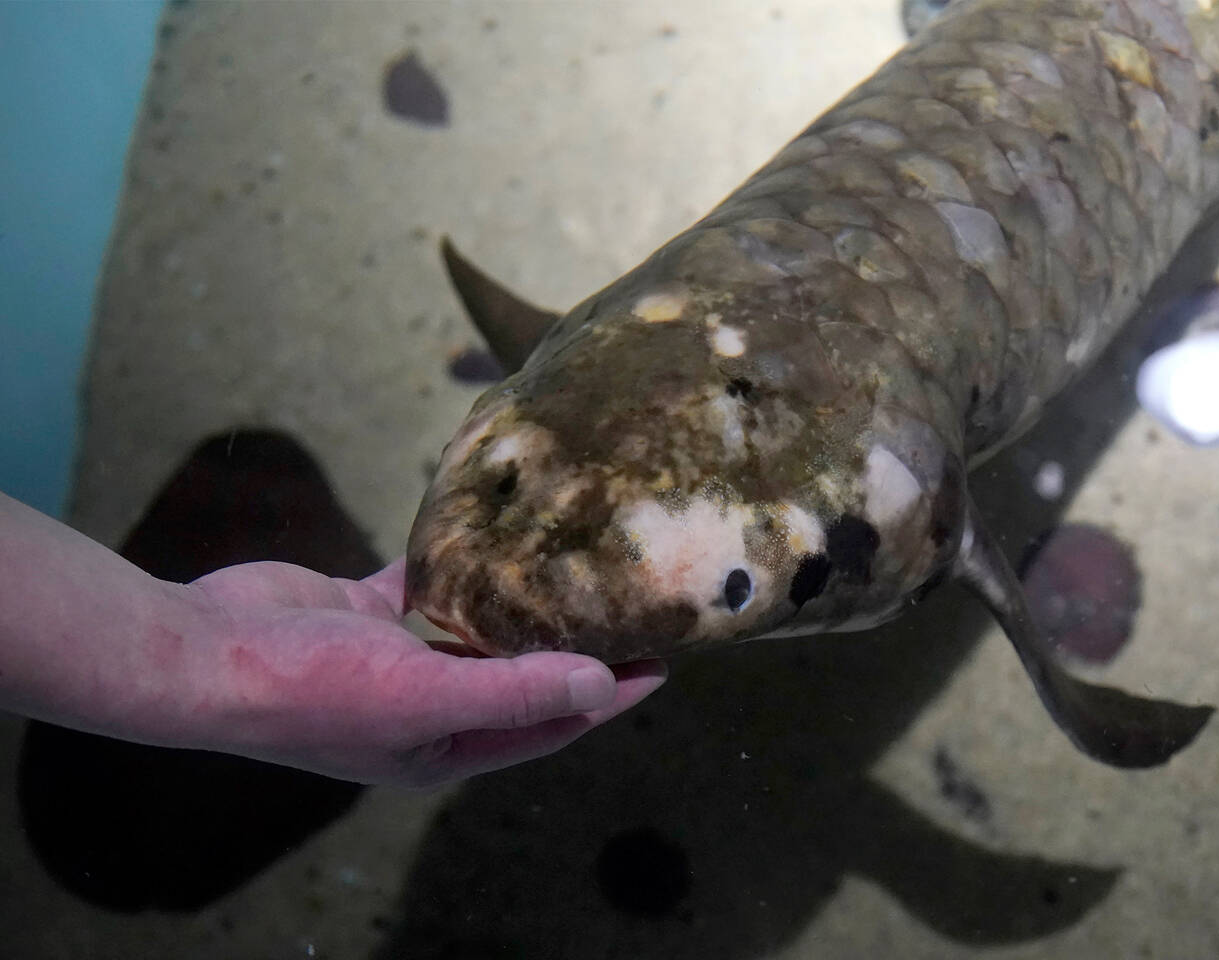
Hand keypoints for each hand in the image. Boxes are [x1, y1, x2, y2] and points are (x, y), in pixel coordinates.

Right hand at [184, 558, 666, 787]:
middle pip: (518, 676)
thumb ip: (512, 694)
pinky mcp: (363, 614)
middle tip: (627, 606)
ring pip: (473, 629)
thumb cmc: (308, 691)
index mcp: (443, 748)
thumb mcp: (420, 700)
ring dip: (517, 604)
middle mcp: (425, 707)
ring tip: (573, 567)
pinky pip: (424, 588)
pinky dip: (453, 565)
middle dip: (572, 646)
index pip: (548, 723)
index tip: (659, 662)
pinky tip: (489, 534)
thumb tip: (599, 684)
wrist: (203, 651)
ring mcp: (392, 659)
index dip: (606, 697)